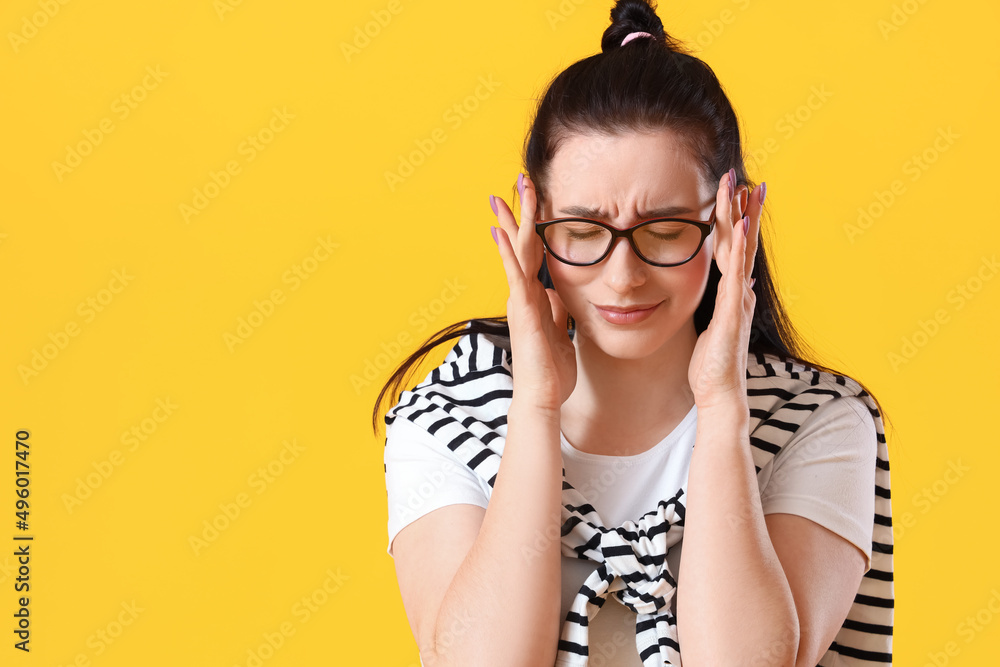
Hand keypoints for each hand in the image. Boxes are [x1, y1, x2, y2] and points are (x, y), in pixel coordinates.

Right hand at [490, 174, 576, 411]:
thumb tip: (557, 291)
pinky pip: (514, 274)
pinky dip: (506, 251)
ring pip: (517, 251)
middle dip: (520, 211)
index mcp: (536, 297)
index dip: (532, 226)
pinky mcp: (521, 310)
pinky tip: (498, 230)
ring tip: (508, 191)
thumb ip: (557, 310)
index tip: (533, 202)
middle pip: (522, 244)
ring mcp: (520, 300)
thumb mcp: (562, 332)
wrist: (545, 396)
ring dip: (513, 220)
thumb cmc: (553, 371)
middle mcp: (524, 293)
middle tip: (520, 179)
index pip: (534, 253)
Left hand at [687, 169, 763, 409]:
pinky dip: (738, 250)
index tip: (735, 193)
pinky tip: (740, 229)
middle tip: (745, 177)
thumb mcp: (711, 326)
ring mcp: (739, 299)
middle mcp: (740, 291)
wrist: (719, 393)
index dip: (735, 221)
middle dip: (743, 209)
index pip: (734, 248)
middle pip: (743, 242)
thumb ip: (721, 304)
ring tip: (746, 189)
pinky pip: (735, 274)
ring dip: (743, 219)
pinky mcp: (733, 312)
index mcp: (732, 293)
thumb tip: (736, 286)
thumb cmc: (711, 364)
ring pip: (742, 251)